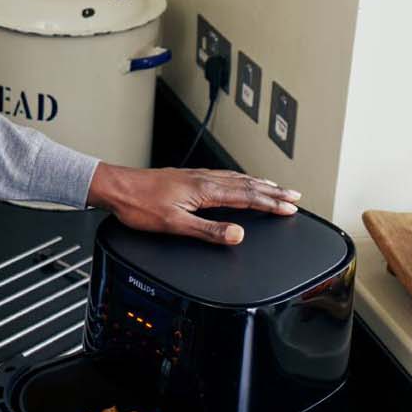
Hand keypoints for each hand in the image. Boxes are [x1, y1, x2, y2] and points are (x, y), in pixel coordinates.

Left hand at [86, 165, 299, 244]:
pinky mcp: (188, 177)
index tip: (291, 208)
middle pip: (247, 184)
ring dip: (260, 184)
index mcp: (205, 190)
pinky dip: (241, 180)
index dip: (271, 203)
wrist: (117, 188)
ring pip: (237, 178)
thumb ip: (208, 231)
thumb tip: (237, 234)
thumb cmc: (140, 206)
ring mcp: (196, 176)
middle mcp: (204, 179)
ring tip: (275, 188)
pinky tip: (239, 182)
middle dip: (273, 191)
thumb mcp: (175, 224)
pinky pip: (224, 176)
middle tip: (294, 196)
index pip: (247, 196)